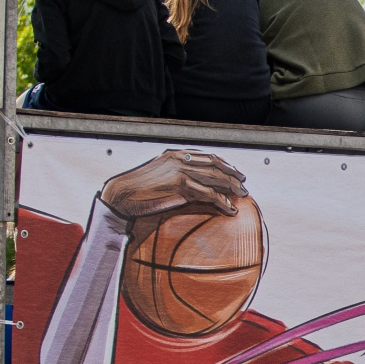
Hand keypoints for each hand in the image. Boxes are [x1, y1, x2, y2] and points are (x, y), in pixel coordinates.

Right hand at [101, 149, 246, 226]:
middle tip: (243, 185)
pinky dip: (222, 202)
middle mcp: (180, 159)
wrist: (120, 195)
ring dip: (232, 187)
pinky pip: (209, 194)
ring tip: (242, 196)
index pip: (207, 156)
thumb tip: (192, 184)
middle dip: (233, 175)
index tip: (235, 171)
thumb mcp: (159, 173)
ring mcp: (181, 172)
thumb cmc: (137, 188)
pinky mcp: (181, 187)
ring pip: (216, 178)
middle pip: (215, 165)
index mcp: (175, 154)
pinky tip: (229, 209)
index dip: (225, 164)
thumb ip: (176, 173)